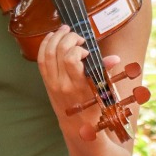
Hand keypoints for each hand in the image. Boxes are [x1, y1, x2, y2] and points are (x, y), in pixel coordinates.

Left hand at [36, 25, 120, 141]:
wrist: (76, 125)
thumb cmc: (92, 107)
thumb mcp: (102, 91)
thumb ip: (105, 72)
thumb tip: (114, 58)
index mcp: (78, 86)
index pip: (71, 60)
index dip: (77, 49)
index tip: (86, 50)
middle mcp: (62, 83)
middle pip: (58, 52)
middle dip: (68, 38)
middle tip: (77, 36)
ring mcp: (52, 82)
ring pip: (47, 53)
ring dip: (55, 38)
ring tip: (64, 30)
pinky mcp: (46, 81)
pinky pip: (41, 60)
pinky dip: (45, 45)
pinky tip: (51, 37)